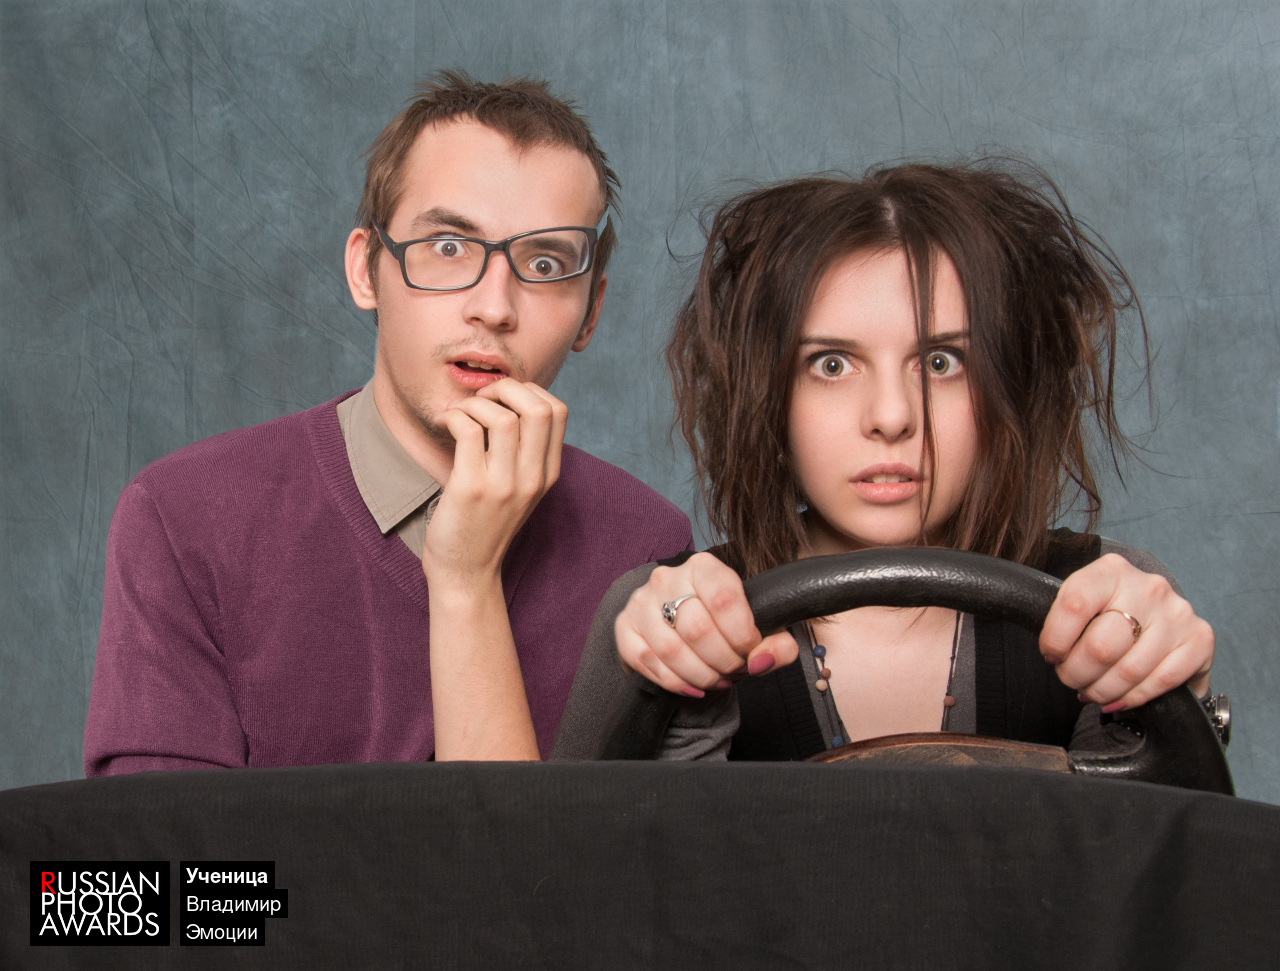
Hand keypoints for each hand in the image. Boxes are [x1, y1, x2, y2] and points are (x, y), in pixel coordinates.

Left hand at [422, 378, 566, 585]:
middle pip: (538, 407)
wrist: (467, 572)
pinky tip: (445, 423)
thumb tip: (506, 400)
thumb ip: (522, 453)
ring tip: (458, 413)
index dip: (529, 391)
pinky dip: (454, 416)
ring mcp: (504, 485)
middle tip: (481, 399)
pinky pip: (469, 431)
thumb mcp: (518, 488)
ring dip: (474, 403)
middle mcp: (532, 478)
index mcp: (547, 474)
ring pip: (502, 416)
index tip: (502, 399)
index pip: (558, 411)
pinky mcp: (472, 489)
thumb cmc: (485, 525)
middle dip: (506, 388)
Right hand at [614, 552, 798, 696]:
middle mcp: (667, 577)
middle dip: (722, 661)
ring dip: (699, 675)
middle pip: (697, 629)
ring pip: (671, 649)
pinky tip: (691, 686)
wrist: (692, 625)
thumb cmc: (728, 625)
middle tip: (734, 671)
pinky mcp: (624, 626)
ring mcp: (641, 601)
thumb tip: (761, 661)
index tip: (750, 651)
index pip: (725, 600)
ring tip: (716, 680)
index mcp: (704, 567)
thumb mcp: (762, 630)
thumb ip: (778, 645)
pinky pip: (645, 661)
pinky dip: (672, 682)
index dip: (742, 635)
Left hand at [1039, 553, 1213, 710]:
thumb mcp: (1084, 601)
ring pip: (1129, 670)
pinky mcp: (1200, 639)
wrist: (1156, 616)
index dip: (1055, 640)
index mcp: (1111, 570)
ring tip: (1091, 691)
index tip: (1052, 656)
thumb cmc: (1109, 611)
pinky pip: (1160, 681)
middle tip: (1071, 680)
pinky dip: (1133, 698)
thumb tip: (1052, 654)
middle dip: (1076, 674)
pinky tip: (1118, 699)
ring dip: (1102, 691)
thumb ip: (1065, 617)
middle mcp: (1148, 587)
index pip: (1074, 605)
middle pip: (1100, 647)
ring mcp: (1177, 613)